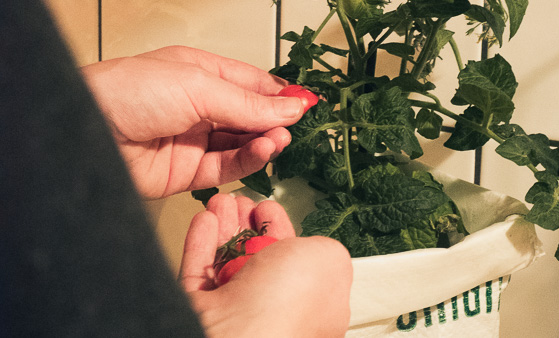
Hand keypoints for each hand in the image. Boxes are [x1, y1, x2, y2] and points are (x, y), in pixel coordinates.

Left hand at [81, 46, 309, 198]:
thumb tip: (292, 106)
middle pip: (250, 116)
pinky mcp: (188, 173)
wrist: (85, 133)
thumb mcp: (198, 86)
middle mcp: (198, 106)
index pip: (251, 84)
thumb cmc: (128, 92)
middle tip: (296, 124)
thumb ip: (247, 103)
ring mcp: (194, 140)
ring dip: (265, 141)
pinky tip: (265, 150)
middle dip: (274, 120)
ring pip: (242, 143)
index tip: (306, 104)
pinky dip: (249, 160)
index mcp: (200, 73)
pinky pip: (228, 167)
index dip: (280, 95)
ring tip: (280, 138)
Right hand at [178, 194, 352, 336]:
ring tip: (223, 203)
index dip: (284, 232)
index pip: (298, 266)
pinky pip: (199, 271)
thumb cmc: (286, 305)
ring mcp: (235, 314)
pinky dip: (201, 242)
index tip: (271, 210)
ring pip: (227, 262)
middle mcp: (273, 314)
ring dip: (225, 227)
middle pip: (259, 260)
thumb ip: (327, 249)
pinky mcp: (201, 310)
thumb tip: (317, 246)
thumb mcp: (329, 260)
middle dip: (249, 226)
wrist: (234, 335)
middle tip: (244, 204)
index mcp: (312, 308)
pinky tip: (206, 220)